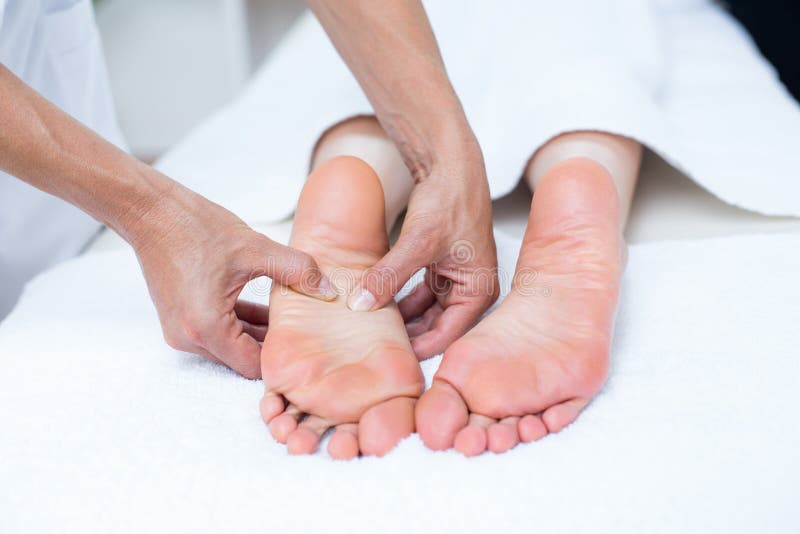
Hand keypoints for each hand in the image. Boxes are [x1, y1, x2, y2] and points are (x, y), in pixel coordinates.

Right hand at [132, 184, 335, 377]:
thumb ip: (298, 271)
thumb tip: (330, 291)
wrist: (151, 212)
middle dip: (274, 345)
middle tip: (309, 334)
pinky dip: (241, 323)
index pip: (253, 366)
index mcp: (206, 327)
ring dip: (258, 333)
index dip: (283, 359)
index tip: (310, 349)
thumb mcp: (256, 249)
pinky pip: (218, 331)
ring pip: (232, 345)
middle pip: (242, 358)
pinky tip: (267, 308)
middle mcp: (189, 337)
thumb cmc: (195, 228)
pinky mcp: (180, 319)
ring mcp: (181, 330)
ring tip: (293, 318)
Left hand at [347, 140, 498, 358]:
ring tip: (370, 329)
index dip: (417, 348)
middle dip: (407, 336)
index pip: (447, 335)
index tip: (387, 357)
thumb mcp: (418, 242)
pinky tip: (375, 304)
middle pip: (436, 328)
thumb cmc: (450, 199)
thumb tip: (359, 305)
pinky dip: (398, 300)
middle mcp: (471, 290)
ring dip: (400, 319)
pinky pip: (418, 295)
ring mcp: (456, 280)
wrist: (449, 164)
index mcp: (479, 292)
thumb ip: (389, 276)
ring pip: (424, 313)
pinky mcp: (440, 269)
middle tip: (373, 348)